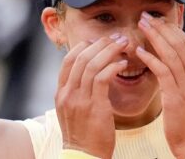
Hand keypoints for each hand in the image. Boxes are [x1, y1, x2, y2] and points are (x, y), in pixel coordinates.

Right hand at [55, 35, 128, 158]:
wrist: (83, 157)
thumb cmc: (82, 134)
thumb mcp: (72, 111)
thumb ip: (77, 92)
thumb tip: (88, 74)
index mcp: (61, 93)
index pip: (68, 61)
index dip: (83, 47)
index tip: (97, 41)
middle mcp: (67, 93)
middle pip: (81, 58)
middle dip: (100, 44)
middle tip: (115, 37)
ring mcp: (79, 99)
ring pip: (92, 64)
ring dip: (109, 51)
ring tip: (123, 45)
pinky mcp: (94, 106)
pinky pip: (102, 78)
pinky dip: (113, 67)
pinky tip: (122, 64)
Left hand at [136, 12, 184, 157]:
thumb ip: (181, 77)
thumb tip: (168, 63)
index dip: (172, 29)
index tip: (158, 20)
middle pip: (179, 44)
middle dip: (162, 27)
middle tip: (146, 16)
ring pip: (171, 53)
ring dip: (155, 37)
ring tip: (142, 25)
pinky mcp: (176, 96)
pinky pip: (163, 72)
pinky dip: (151, 59)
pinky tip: (139, 51)